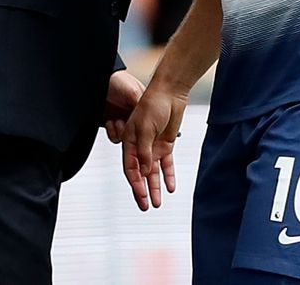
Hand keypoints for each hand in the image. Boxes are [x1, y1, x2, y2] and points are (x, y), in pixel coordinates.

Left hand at [103, 70, 144, 142]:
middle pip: (139, 136)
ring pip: (127, 139)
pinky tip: (110, 122)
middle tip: (125, 125)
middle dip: (132, 135)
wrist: (96, 81)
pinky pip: (115, 138)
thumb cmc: (117, 81)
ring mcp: (124, 121)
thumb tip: (150, 118)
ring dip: (120, 132)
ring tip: (117, 121)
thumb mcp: (133, 91)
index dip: (145, 130)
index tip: (140, 131)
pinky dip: (112, 132)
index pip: (150, 124)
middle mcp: (135, 116)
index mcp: (144, 108)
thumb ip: (141, 105)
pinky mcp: (113, 126)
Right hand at [122, 84, 186, 210]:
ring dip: (155, 187)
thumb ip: (144, 151)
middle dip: (142, 191)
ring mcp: (153, 147)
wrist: (169, 93)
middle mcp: (140, 147)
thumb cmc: (153, 105)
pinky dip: (168, 175)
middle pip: (140, 174)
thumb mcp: (145, 129)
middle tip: (145, 207)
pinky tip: (170, 187)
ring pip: (153, 172)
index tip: (140, 195)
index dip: (135, 183)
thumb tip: (145, 172)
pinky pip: (166, 164)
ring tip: (157, 203)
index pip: (131, 168)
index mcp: (129, 141)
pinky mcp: (165, 145)